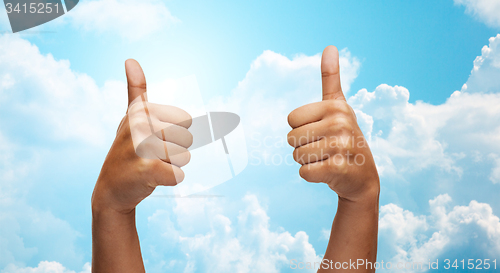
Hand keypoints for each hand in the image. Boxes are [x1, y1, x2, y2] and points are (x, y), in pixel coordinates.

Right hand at [91, 59, 192, 213]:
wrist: (111, 189)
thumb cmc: (127, 149)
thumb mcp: (131, 117)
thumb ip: (136, 90)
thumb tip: (130, 59)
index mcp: (141, 109)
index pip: (187, 120)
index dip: (176, 133)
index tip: (154, 138)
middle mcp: (140, 124)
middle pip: (189, 139)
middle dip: (176, 151)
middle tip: (152, 156)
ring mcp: (142, 147)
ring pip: (185, 157)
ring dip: (172, 166)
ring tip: (151, 166)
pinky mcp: (148, 170)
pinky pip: (179, 175)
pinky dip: (170, 180)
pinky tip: (151, 179)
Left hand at [287, 46, 378, 201]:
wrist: (363, 177)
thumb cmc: (344, 137)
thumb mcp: (339, 106)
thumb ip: (331, 78)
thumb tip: (330, 46)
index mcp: (336, 106)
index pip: (291, 119)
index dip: (300, 129)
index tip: (320, 132)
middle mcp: (340, 123)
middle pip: (290, 138)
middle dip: (302, 147)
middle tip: (324, 149)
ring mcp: (340, 146)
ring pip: (296, 156)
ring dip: (307, 162)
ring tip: (326, 159)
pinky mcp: (338, 169)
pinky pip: (303, 172)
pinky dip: (311, 175)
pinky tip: (329, 172)